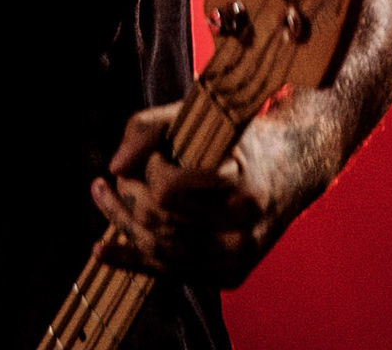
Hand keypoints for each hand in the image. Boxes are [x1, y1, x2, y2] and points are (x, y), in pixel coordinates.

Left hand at [88, 103, 275, 289]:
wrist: (291, 171)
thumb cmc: (239, 138)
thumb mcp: (199, 117)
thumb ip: (149, 129)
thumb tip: (114, 167)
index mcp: (242, 191)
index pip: (168, 190)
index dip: (149, 169)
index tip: (154, 156)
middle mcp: (242, 233)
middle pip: (158, 222)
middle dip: (129, 195)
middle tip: (119, 175)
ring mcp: (236, 260)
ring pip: (158, 250)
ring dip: (121, 222)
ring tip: (101, 193)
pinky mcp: (228, 275)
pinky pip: (170, 271)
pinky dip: (131, 260)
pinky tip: (101, 249)